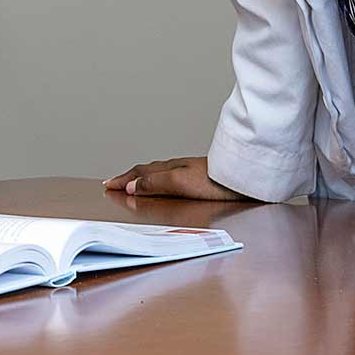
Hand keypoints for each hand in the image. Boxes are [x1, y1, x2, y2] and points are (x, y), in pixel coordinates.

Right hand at [103, 156, 251, 201]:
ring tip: (134, 182)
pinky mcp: (201, 178)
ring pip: (159, 173)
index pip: (140, 174)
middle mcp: (178, 168)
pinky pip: (170, 177)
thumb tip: (131, 186)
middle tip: (116, 182)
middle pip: (147, 171)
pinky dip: (158, 180)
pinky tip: (166, 184)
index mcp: (170, 169)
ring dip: (143, 178)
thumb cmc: (216, 182)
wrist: (245, 179)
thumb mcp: (180, 183)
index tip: (109, 185)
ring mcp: (189, 172)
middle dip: (129, 176)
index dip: (123, 180)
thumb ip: (155, 184)